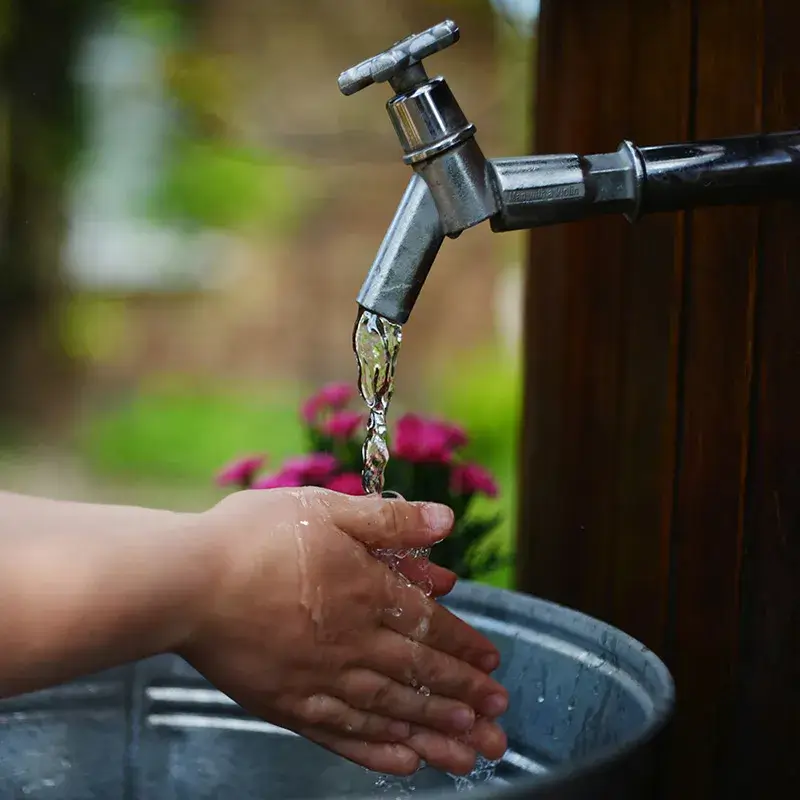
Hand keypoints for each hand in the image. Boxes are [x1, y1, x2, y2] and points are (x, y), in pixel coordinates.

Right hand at [179, 488, 507, 775]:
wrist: (184, 584)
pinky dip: (377, 750)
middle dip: (464, 699)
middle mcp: (352, 642)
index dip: (464, 646)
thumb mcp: (326, 509)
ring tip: (472, 756)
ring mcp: (320, 679)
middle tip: (499, 724)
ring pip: (390, 712)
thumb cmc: (252, 538)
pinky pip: (343, 734)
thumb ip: (388, 521)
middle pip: (419, 675)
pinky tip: (404, 763)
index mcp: (364, 590)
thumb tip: (445, 522)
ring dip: (436, 734)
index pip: (429, 625)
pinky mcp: (288, 704)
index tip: (493, 666)